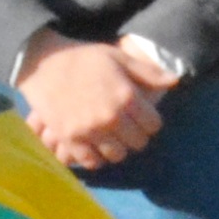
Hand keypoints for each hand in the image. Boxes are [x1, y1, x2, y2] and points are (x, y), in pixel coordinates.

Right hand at [18, 34, 169, 169]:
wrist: (43, 63)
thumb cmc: (83, 58)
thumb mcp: (118, 57)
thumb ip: (147, 72)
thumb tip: (175, 81)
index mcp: (126, 97)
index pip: (153, 125)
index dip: (151, 123)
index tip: (144, 119)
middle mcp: (110, 117)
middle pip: (138, 143)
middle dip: (137, 136)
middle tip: (129, 129)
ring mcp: (89, 130)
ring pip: (117, 155)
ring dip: (118, 148)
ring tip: (113, 138)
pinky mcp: (69, 138)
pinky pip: (91, 161)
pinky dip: (96, 157)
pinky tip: (95, 147)